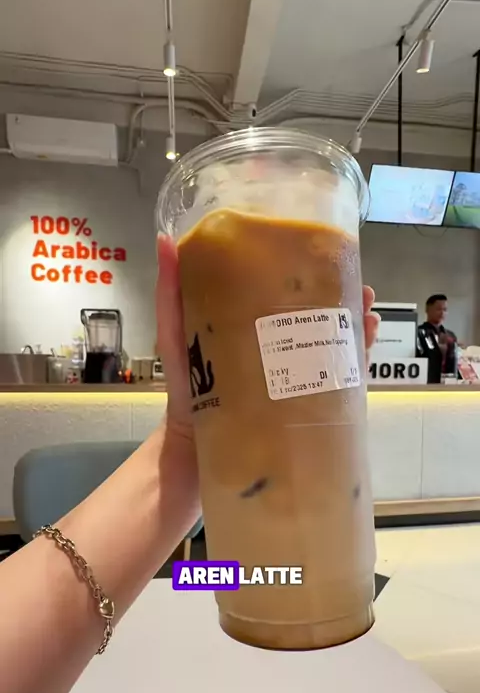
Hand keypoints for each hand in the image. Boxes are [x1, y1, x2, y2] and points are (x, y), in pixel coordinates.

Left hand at [156, 236, 379, 429]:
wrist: (191, 451)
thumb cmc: (182, 389)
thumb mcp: (174, 335)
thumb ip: (170, 294)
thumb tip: (163, 240)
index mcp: (252, 324)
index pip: (289, 293)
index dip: (315, 274)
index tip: (334, 258)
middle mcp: (277, 348)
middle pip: (320, 317)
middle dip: (347, 302)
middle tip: (365, 294)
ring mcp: (292, 378)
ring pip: (334, 347)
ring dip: (357, 330)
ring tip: (371, 319)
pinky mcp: (301, 408)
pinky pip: (335, 385)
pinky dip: (354, 368)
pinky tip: (364, 356)